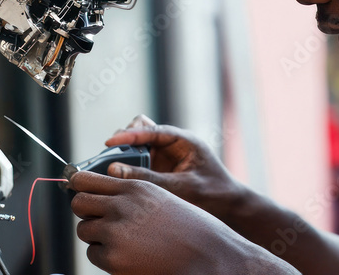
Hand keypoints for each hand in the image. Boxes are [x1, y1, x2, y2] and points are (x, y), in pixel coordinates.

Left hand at [69, 171, 294, 274]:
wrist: (208, 254)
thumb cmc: (189, 228)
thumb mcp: (161, 198)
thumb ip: (131, 194)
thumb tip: (99, 195)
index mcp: (135, 187)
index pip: (87, 179)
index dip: (78, 186)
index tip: (76, 190)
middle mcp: (122, 205)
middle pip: (78, 203)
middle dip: (85, 211)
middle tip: (97, 218)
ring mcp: (115, 232)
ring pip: (84, 230)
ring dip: (97, 235)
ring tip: (121, 240)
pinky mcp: (112, 257)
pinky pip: (93, 254)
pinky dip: (104, 256)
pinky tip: (127, 255)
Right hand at [105, 115, 244, 221]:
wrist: (230, 208)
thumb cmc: (213, 194)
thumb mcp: (182, 187)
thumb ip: (150, 179)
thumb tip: (116, 170)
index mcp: (182, 140)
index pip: (150, 129)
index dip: (129, 135)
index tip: (109, 141)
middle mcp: (171, 145)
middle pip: (139, 134)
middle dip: (123, 144)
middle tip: (108, 159)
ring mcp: (165, 158)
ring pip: (136, 149)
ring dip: (123, 157)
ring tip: (110, 171)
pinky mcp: (160, 171)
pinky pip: (138, 165)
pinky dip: (128, 170)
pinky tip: (119, 182)